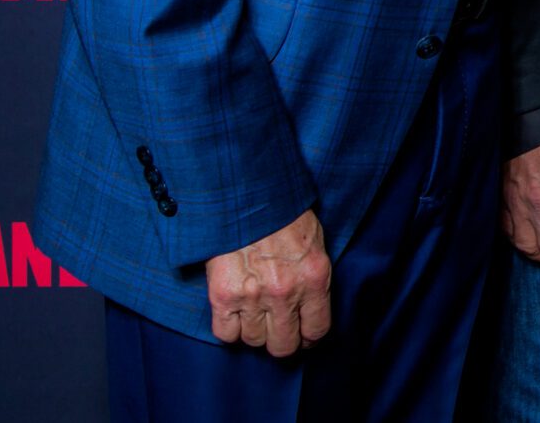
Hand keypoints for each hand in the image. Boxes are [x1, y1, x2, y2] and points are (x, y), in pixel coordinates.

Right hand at [206, 209, 330, 358]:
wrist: (246, 193)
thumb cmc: (283, 213)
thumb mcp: (315, 242)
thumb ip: (313, 277)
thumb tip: (309, 306)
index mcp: (314, 278)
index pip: (317, 330)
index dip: (308, 337)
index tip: (302, 334)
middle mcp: (285, 293)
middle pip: (283, 345)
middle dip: (281, 340)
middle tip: (276, 329)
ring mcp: (252, 297)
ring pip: (254, 341)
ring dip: (254, 330)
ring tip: (253, 312)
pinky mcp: (222, 296)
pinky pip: (225, 334)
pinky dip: (229, 328)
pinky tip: (234, 313)